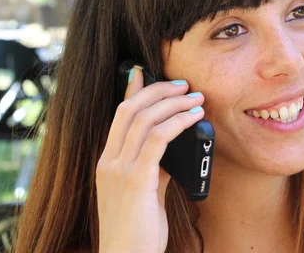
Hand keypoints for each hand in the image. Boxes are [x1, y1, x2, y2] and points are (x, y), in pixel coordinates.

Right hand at [96, 68, 204, 252]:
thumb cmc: (137, 231)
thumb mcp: (142, 193)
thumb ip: (151, 167)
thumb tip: (170, 147)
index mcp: (107, 162)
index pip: (118, 115)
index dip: (132, 90)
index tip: (144, 72)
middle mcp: (108, 161)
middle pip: (130, 110)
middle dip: (158, 90)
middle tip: (184, 85)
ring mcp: (118, 170)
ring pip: (144, 120)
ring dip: (173, 103)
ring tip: (196, 99)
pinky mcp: (135, 181)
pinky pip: (158, 140)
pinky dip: (178, 122)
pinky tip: (194, 118)